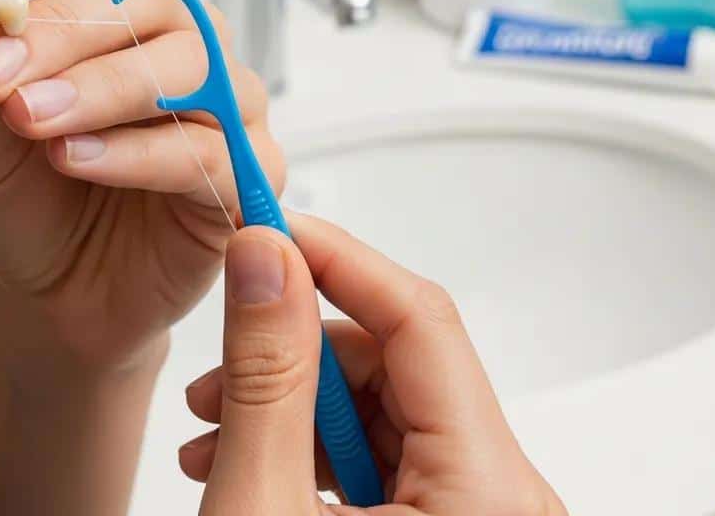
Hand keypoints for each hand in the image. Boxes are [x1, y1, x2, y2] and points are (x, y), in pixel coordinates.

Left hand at [0, 0, 283, 372]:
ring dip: (99, 86)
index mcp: (103, 6)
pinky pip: (209, 145)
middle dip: (58, 28)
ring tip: (28, 119)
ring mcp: (221, 98)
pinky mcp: (248, 168)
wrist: (55, 299)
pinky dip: (137, 151)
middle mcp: (173, 37)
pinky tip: (76, 161)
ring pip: (186, 61)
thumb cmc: (25, 204)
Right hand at [180, 214, 566, 515]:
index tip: (268, 226)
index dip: (338, 257)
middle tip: (219, 358)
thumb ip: (266, 376)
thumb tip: (265, 258)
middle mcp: (504, 506)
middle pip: (399, 364)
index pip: (420, 317)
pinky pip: (385, 463)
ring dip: (293, 405)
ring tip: (211, 430)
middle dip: (297, 349)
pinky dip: (313, 454)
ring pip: (385, 413)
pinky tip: (248, 467)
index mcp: (490, 496)